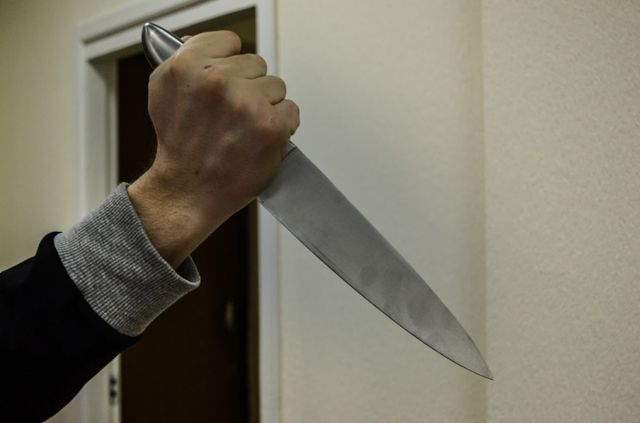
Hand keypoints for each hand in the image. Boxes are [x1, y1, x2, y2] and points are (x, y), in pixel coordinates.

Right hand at [129, 31, 299, 266]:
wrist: (188, 191)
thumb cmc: (179, 145)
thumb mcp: (163, 92)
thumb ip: (185, 61)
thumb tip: (205, 43)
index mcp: (188, 65)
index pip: (230, 42)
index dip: (229, 65)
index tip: (224, 84)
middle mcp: (218, 81)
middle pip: (256, 64)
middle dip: (248, 87)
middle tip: (231, 116)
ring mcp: (247, 104)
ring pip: (276, 86)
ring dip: (266, 106)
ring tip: (244, 130)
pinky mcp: (271, 127)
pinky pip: (291, 110)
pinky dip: (281, 126)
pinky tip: (260, 140)